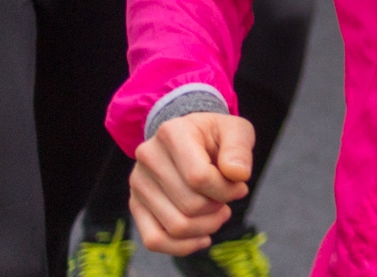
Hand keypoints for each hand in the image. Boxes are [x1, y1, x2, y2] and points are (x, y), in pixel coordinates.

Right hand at [130, 113, 253, 255]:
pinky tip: (204, 237)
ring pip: (175, 226)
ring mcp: (138, 183)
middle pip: (190, 205)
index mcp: (172, 133)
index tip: (240, 185)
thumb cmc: (216, 135)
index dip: (226, 189)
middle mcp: (148, 157)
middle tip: (229, 198)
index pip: (199, 177)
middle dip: (218, 208)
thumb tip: (238, 175)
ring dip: (206, 227)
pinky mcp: (136, 205)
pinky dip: (183, 246)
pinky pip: (154, 240)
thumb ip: (239, 150)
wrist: (191, 136)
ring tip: (219, 213)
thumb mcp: (236, 130)